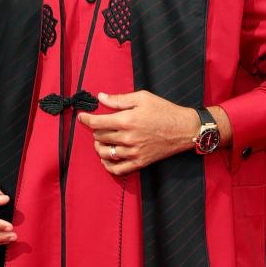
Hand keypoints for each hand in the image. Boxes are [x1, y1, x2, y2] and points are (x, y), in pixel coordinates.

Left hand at [76, 90, 198, 174]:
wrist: (184, 129)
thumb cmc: (164, 110)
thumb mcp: (142, 98)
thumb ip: (119, 99)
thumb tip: (101, 97)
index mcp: (127, 120)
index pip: (97, 123)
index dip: (85, 119)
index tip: (81, 117)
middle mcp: (128, 138)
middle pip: (99, 137)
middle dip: (96, 131)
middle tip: (100, 126)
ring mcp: (133, 152)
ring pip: (105, 153)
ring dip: (99, 146)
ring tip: (102, 141)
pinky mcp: (139, 162)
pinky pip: (117, 169)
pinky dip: (108, 165)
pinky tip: (107, 158)